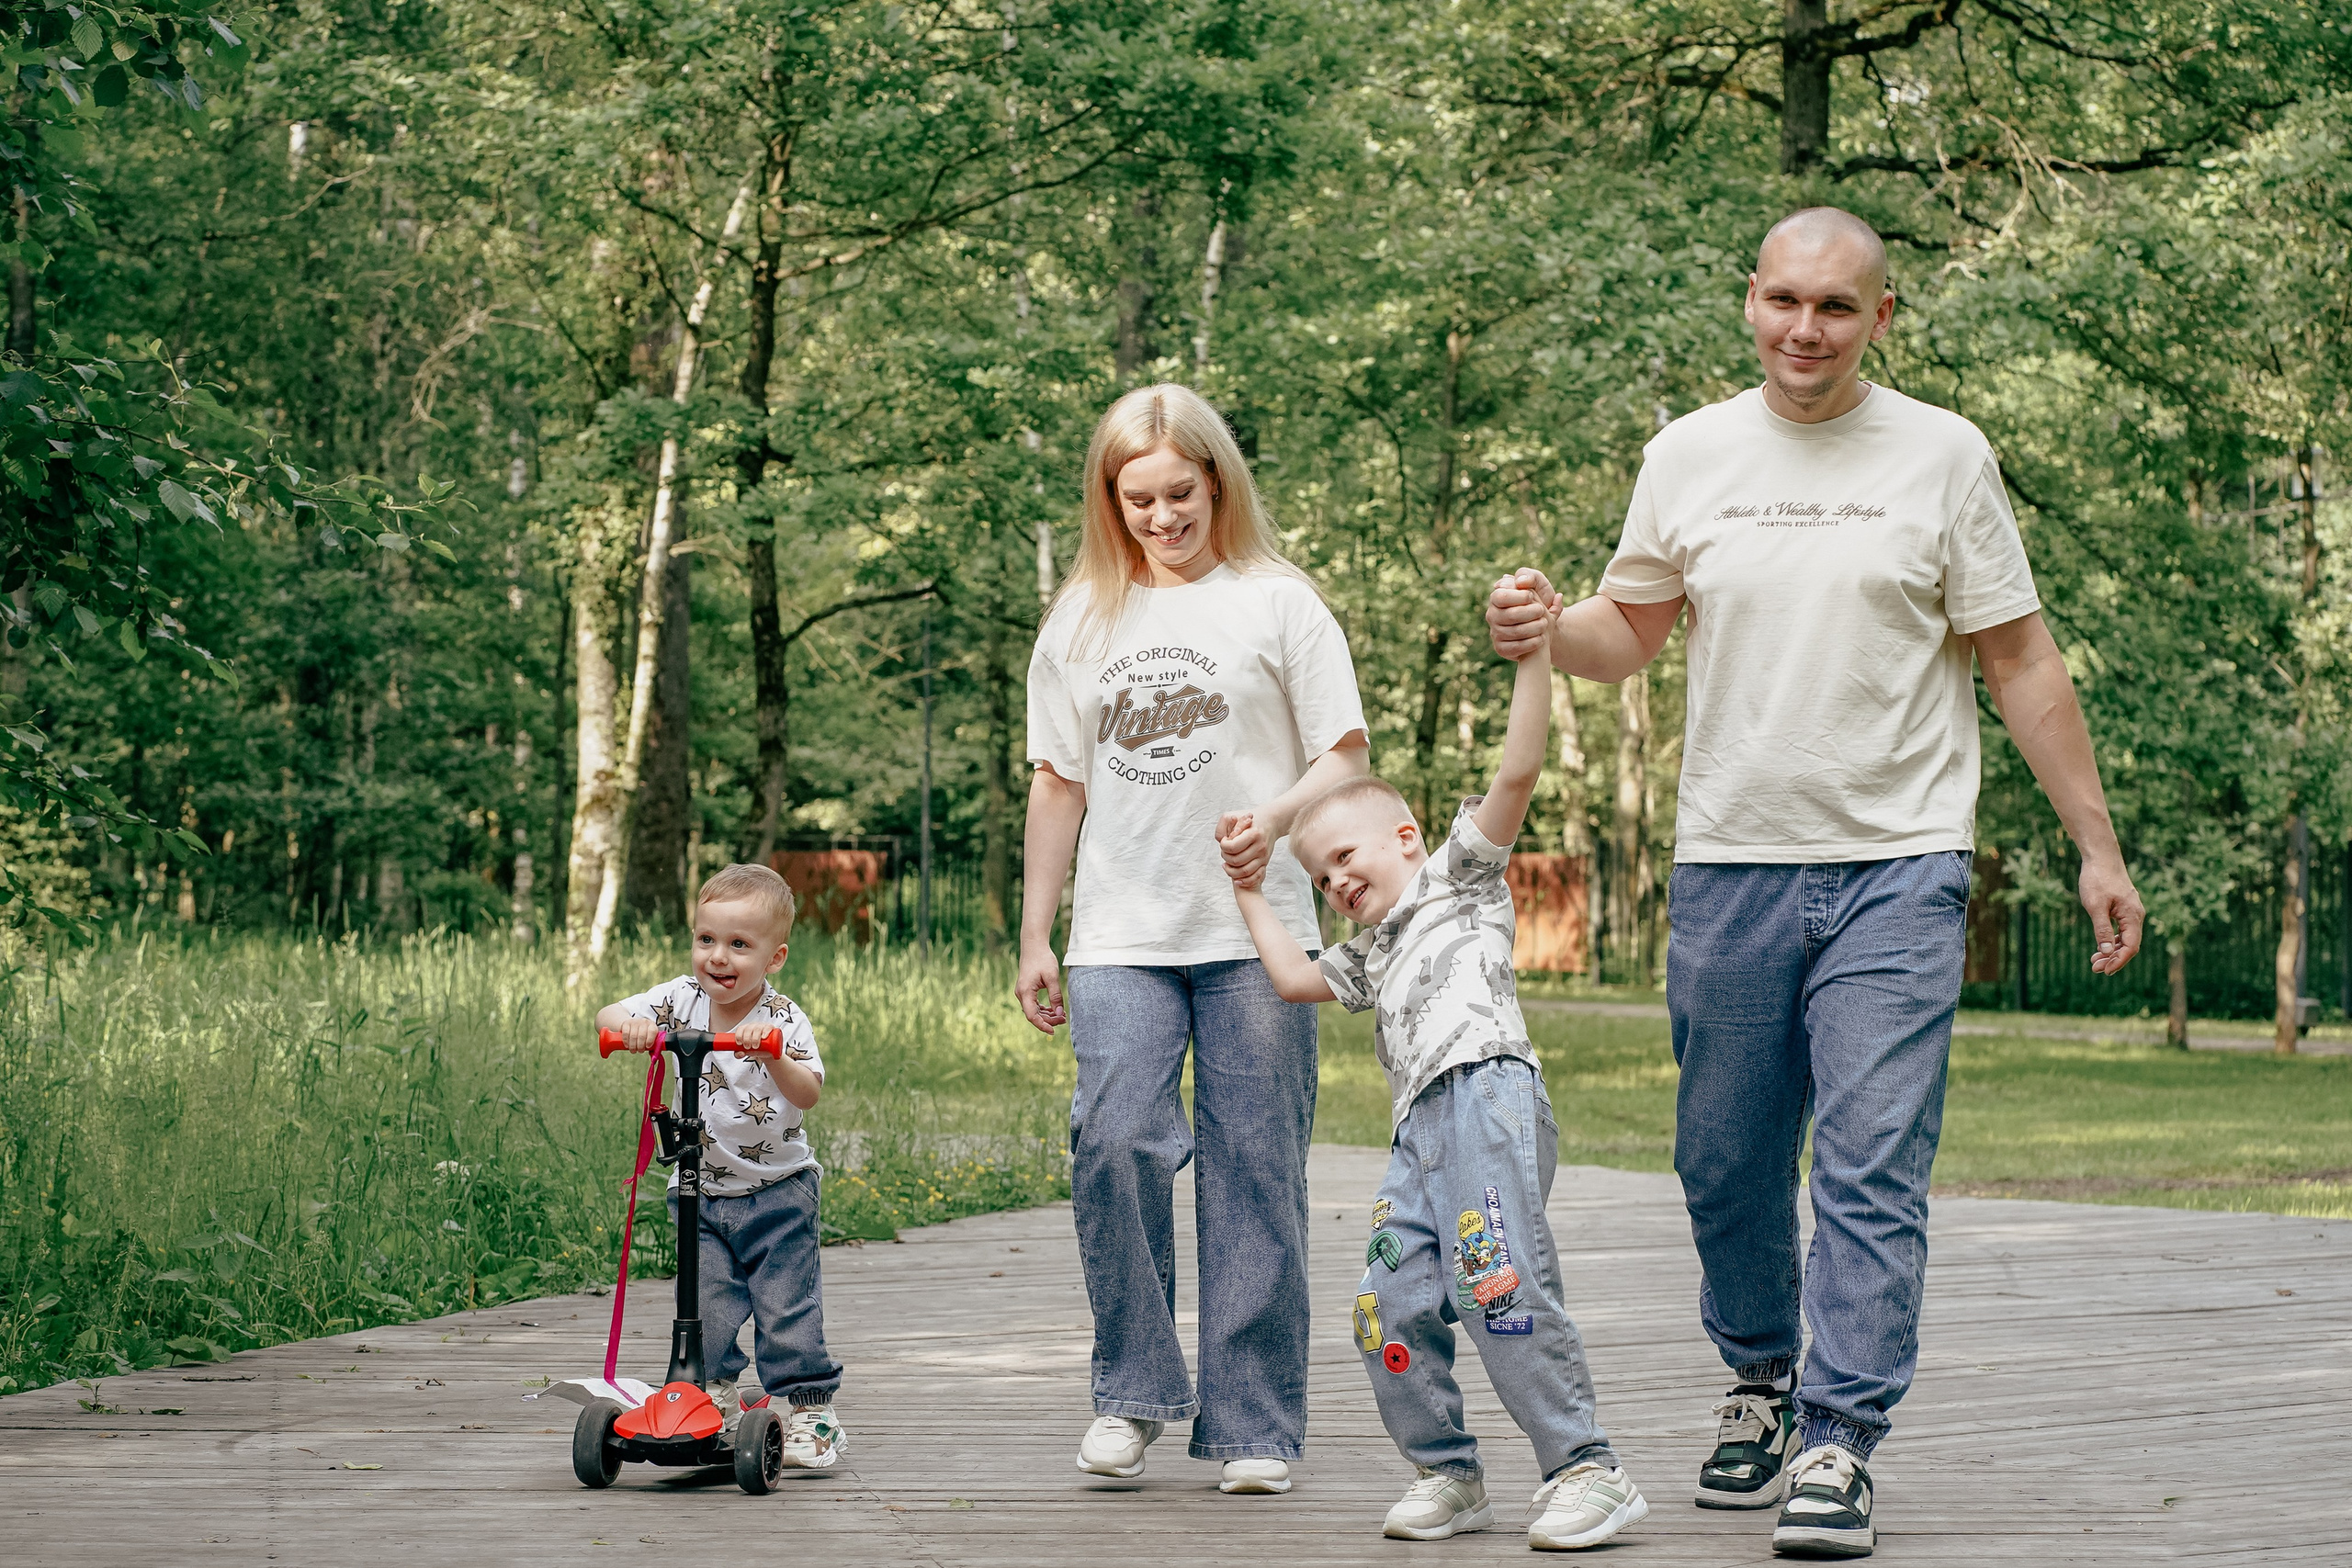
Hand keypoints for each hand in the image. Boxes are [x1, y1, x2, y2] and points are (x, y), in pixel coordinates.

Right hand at [619, 1015, 657, 1052]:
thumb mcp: (649, 1037)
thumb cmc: (643, 1033)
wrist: (633, 1024)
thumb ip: (653, 1045)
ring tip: (634, 1050)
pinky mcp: (626, 1024)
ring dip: (633, 1046)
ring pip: (633, 1036)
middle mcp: (644, 1022)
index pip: (652, 1032)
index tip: (648, 1047)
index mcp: (652, 1025)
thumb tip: (654, 1056)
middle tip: (640, 1051)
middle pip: (642, 1036)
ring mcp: (634, 1022)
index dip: (650, 1040)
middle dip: (640, 1046)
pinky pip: (626, 1034)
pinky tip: (627, 1046)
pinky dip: (626, 1042)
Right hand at [1017, 940, 1066, 1032]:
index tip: (1053, 1031)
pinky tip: (1055, 1009)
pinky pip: (1034, 1004)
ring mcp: (1023, 992)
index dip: (1042, 1025)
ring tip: (1062, 1016)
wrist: (1034, 946)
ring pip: (1034, 1010)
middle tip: (1064, 1019)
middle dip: (1048, 1020)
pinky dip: (1044, 1009)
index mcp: (1025, 992)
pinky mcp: (1026, 990)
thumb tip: (1060, 1013)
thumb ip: (1056, 996)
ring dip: (1047, 1015)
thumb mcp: (1052, 978)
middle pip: (1033, 1015)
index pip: (1032, 1016)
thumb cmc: (1043, 959)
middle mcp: (1021, 994)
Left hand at [1217, 809, 1272, 886]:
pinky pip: (1254, 877)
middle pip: (1236, 861)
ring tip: (1226, 864)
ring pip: (1244, 871)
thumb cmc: (1248, 820)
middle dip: (1226, 857)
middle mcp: (1260, 846)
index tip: (1224, 841)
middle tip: (1225, 851)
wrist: (1270, 822)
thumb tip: (1221, 841)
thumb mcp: (1232, 816)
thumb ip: (1222, 827)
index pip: (1232, 847)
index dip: (1223, 846)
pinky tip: (1236, 879)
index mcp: (1253, 834)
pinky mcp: (1265, 862)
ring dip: (1231, 871)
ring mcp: (1263, 856)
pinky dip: (1244, 881)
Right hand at [1488, 568, 1560, 660]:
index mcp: (1497, 598)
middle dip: (1530, 613)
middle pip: (1510, 615)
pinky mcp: (1501, 648)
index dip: (1519, 597)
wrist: (1545, 626)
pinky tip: (1541, 639)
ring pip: (1514, 632)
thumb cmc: (1540, 601)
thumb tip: (1521, 581)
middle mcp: (1492, 615)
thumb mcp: (1539, 584)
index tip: (1531, 597)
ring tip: (1544, 624)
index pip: (1501, 596)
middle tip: (1541, 611)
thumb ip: (1531, 577)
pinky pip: (1515, 648)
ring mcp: (1495, 633)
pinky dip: (1531, 643)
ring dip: (1534, 628)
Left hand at [2079, 857, 2144, 974]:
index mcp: (2133, 916)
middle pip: (2129, 945)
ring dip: (2112, 951)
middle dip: (2114, 959)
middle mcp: (2136, 916)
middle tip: (2095, 969)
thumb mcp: (2095, 906)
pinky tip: (2101, 947)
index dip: (2119, 961)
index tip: (2104, 971)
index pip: (2131, 947)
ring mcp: (2131, 912)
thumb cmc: (2098, 879)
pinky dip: (2112, 940)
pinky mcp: (2124, 908)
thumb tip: (2107, 953)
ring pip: (2125, 938)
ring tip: (2094, 961)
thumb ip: (2102, 930)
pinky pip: (2122, 930)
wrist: (2101, 857)